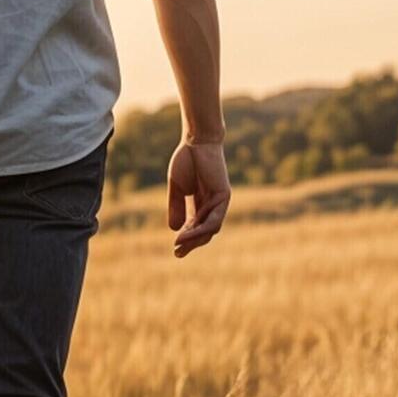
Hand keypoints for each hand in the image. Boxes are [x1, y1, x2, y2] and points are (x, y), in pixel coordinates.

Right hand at [167, 140, 230, 257]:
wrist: (196, 142)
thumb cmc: (186, 161)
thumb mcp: (177, 188)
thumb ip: (176, 207)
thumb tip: (174, 229)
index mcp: (202, 203)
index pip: (197, 227)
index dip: (187, 238)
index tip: (175, 249)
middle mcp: (213, 205)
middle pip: (205, 231)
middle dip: (191, 243)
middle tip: (177, 253)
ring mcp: (220, 201)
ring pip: (211, 229)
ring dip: (195, 239)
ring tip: (178, 245)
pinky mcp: (223, 196)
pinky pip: (213, 220)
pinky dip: (200, 229)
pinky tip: (185, 234)